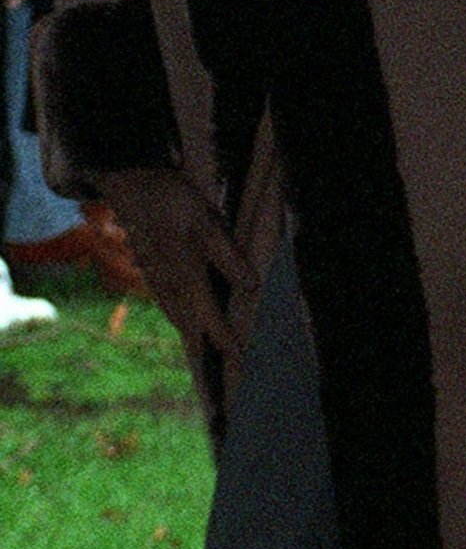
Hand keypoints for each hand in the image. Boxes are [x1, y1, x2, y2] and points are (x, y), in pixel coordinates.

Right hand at [94, 166, 257, 360]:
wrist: (131, 184)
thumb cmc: (172, 201)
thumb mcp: (208, 223)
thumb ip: (228, 257)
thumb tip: (251, 287)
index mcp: (187, 277)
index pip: (210, 319)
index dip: (225, 340)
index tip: (239, 360)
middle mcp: (169, 285)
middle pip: (190, 326)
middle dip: (207, 346)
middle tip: (224, 365)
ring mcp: (155, 278)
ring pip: (175, 316)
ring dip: (190, 335)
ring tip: (204, 351)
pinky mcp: (148, 269)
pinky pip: (165, 303)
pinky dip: (176, 317)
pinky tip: (179, 317)